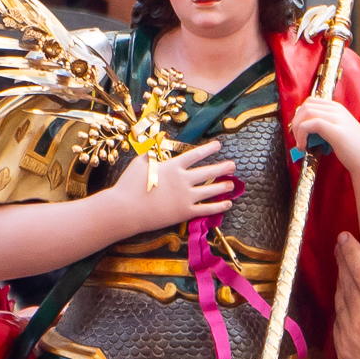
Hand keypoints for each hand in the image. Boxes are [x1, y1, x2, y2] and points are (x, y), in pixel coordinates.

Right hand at [108, 139, 236, 235]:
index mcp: (173, 166)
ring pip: (211, 190)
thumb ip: (150, 155)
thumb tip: (154, 150)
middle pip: (208, 172)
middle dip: (222, 168)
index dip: (208, 149)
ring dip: (223, 186)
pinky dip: (219, 207)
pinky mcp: (185, 212)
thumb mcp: (139, 163)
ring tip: (233, 184)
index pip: (195, 154)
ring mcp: (186, 197)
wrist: (126, 209)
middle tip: (233, 165)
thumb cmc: (129, 185)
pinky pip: (207, 209)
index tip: (218, 145)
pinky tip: (228, 204)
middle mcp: (183, 180)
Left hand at [291, 97, 359, 175]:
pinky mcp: (335, 130)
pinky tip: (304, 147)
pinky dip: (301, 135)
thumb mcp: (338, 133)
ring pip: (306, 112)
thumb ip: (325, 127)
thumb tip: (304, 129)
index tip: (298, 130)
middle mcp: (337, 110)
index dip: (300, 115)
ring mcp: (337, 118)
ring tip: (300, 144)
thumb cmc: (353, 151)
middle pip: (306, 105)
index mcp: (338, 108)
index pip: (311, 102)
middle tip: (297, 138)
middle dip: (296, 121)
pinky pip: (309, 125)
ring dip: (297, 128)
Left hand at [333, 233, 359, 358]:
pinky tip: (345, 304)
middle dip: (343, 260)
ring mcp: (348, 336)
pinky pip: (338, 321)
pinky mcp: (342, 352)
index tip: (346, 237)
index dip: (353, 250)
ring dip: (340, 282)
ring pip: (340, 300)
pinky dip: (340, 306)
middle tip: (341, 246)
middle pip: (347, 281)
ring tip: (344, 271)